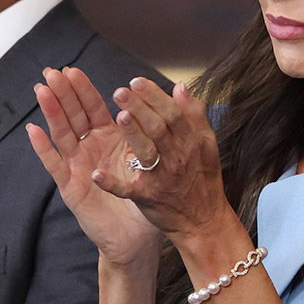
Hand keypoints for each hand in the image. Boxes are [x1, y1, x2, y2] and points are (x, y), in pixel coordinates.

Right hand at [28, 67, 161, 268]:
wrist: (136, 237)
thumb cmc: (144, 198)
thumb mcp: (149, 158)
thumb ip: (150, 132)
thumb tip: (168, 100)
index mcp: (109, 139)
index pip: (93, 108)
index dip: (82, 90)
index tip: (72, 70)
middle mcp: (89, 149)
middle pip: (73, 115)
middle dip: (62, 93)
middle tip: (51, 72)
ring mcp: (77, 166)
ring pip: (61, 134)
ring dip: (51, 112)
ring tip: (41, 90)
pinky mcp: (70, 187)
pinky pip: (55, 165)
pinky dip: (43, 148)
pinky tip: (33, 131)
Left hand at [96, 76, 240, 246]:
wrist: (204, 222)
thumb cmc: (203, 179)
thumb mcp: (207, 144)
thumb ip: (194, 114)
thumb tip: (180, 86)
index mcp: (190, 142)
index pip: (172, 113)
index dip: (154, 96)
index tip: (136, 81)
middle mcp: (177, 157)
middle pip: (158, 128)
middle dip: (139, 108)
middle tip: (120, 91)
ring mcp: (162, 178)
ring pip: (146, 152)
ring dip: (133, 134)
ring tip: (119, 116)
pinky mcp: (148, 197)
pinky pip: (128, 190)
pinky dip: (112, 183)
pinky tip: (96, 174)